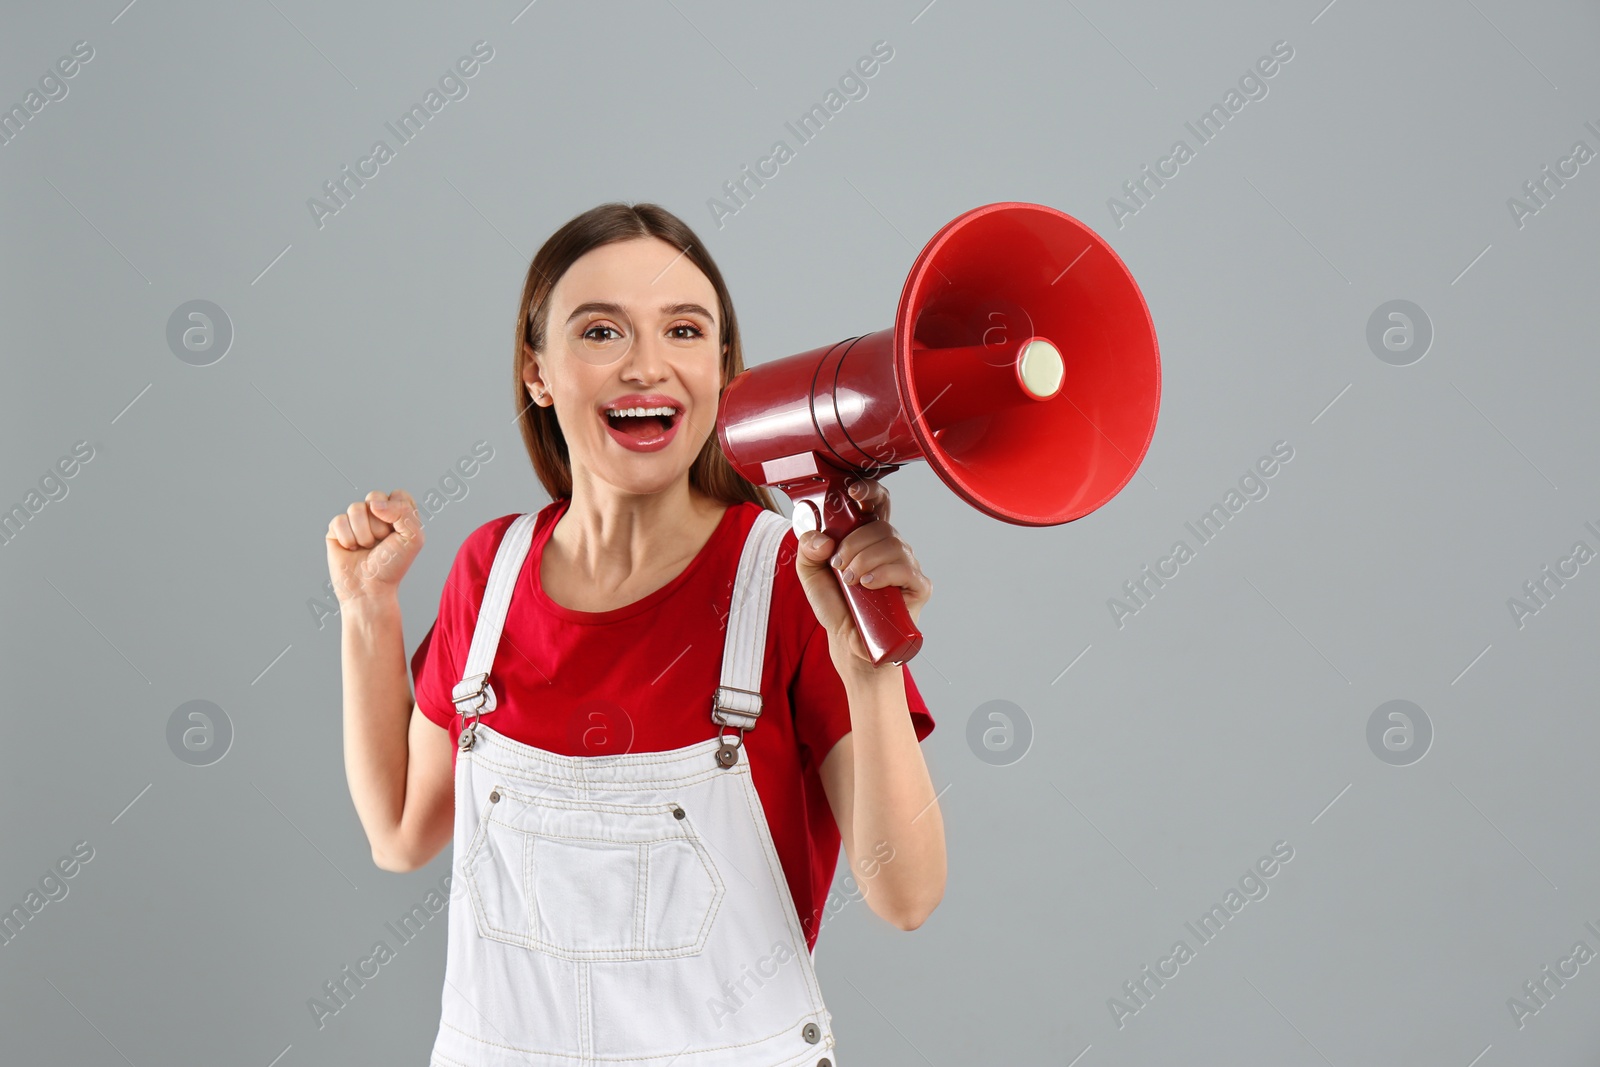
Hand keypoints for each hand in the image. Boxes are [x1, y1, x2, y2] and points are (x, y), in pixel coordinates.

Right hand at [325, 490, 424, 606]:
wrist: (370, 589)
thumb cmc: (392, 565)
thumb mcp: (413, 537)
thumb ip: (404, 511)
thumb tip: (373, 504)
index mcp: (398, 513)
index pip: (398, 494)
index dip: (398, 512)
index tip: (399, 533)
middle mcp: (377, 514)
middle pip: (374, 496)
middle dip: (379, 524)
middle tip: (381, 542)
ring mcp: (356, 520)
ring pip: (355, 508)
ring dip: (364, 534)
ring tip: (366, 548)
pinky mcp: (337, 529)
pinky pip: (339, 520)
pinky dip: (348, 539)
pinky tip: (351, 550)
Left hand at [795, 477, 932, 666]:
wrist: (848, 641)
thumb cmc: (837, 606)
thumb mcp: (810, 573)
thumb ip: (807, 549)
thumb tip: (825, 539)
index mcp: (869, 538)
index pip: (878, 503)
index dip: (870, 491)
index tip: (853, 492)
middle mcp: (891, 548)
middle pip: (881, 526)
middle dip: (854, 544)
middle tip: (839, 567)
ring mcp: (907, 566)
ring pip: (893, 545)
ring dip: (864, 561)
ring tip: (851, 582)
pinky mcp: (918, 586)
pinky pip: (906, 569)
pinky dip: (883, 574)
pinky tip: (868, 585)